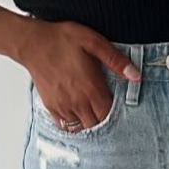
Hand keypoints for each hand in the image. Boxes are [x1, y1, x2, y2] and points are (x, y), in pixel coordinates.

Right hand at [17, 19, 141, 131]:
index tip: (120, 108)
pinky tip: (78, 114)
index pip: (109, 115)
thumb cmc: (62, 39)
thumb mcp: (93, 42)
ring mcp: (63, 107)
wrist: (32, 43)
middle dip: (104, 121)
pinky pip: (66, 126)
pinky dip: (74, 125)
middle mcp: (77, 102)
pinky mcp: (51, 107)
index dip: (117, 115)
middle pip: (96, 125)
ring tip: (94, 113)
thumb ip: (116, 60)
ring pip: (82, 128)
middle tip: (107, 111)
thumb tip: (136, 76)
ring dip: (90, 123)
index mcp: (90, 89)